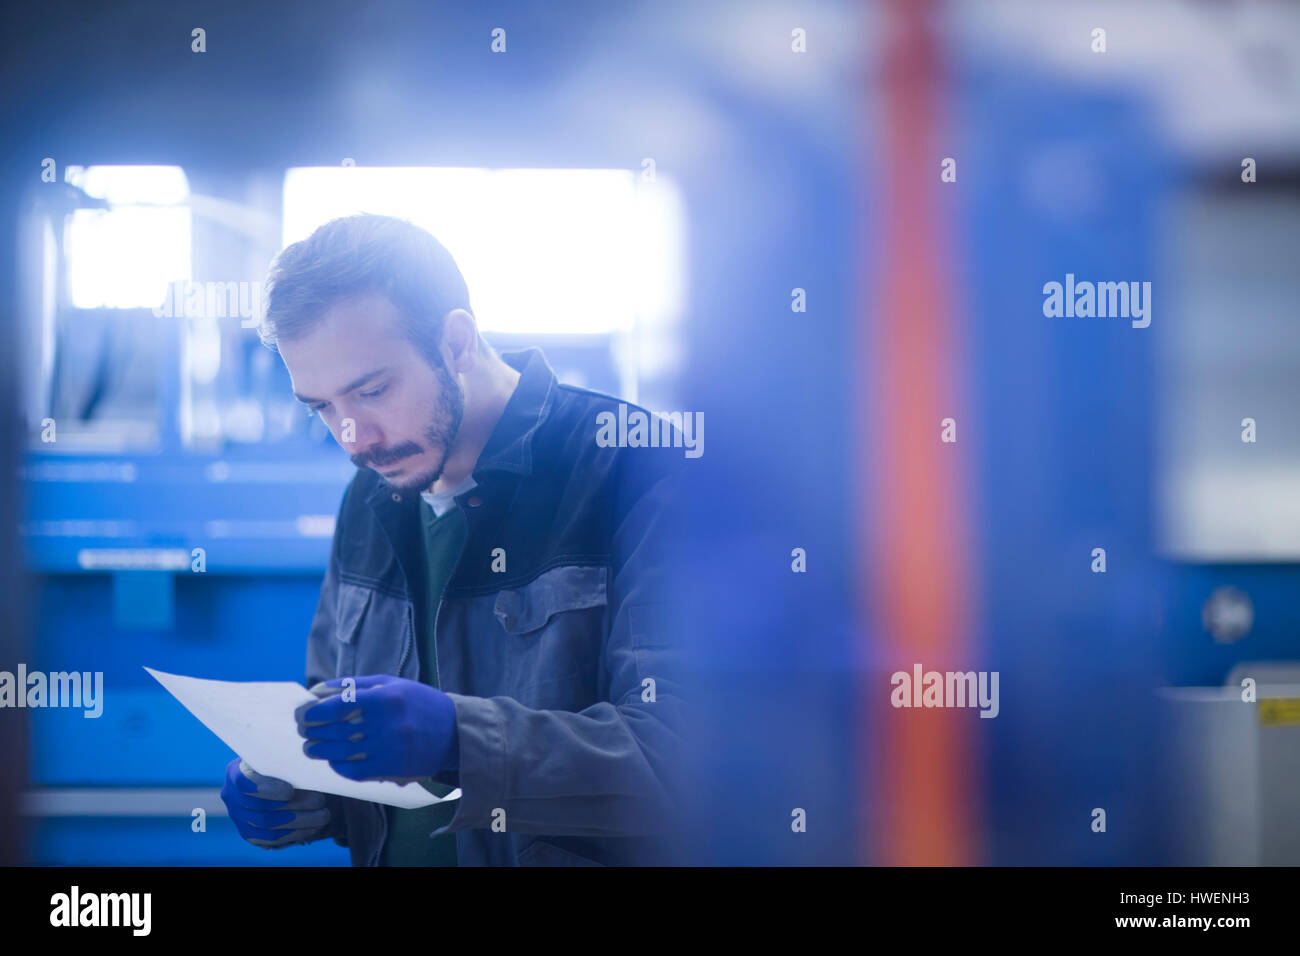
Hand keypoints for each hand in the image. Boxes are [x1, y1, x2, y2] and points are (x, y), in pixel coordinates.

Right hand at [219, 757, 332, 847]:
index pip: (244, 782)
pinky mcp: (250, 833)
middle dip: (294, 805)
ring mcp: (239, 817)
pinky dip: (295, 833)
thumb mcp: (282, 754)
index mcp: (236, 771)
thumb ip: (289, 758)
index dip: (267, 789)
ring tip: (323, 815)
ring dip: (300, 821)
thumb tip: (310, 767)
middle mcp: (232, 796)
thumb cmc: (282, 761)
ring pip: (268, 825)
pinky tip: (314, 828)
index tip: (290, 791)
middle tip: (320, 800)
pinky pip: (271, 838)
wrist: (277, 779)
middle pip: (260, 807)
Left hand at [294, 675, 458, 782]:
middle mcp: (386, 724)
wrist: (454, 732)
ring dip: (321, 751)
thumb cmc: (418, 702)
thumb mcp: (391, 684)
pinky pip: (356, 771)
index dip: (315, 712)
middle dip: (313, 732)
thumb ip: (354, 685)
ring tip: (311, 748)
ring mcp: (388, 748)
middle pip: (336, 731)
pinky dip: (339, 767)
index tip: (303, 715)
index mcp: (385, 698)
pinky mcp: (391, 768)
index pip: (338, 706)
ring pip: (342, 753)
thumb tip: (318, 690)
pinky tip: (333, 761)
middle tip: (304, 732)